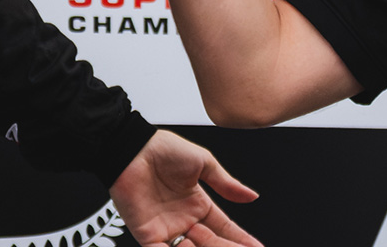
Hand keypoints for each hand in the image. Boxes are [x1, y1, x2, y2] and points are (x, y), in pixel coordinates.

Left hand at [110, 129, 261, 246]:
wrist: (133, 149)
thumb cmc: (163, 149)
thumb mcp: (203, 163)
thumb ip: (227, 184)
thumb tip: (252, 196)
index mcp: (198, 205)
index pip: (224, 228)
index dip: (240, 239)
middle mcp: (184, 221)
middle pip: (211, 244)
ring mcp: (166, 230)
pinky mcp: (147, 236)